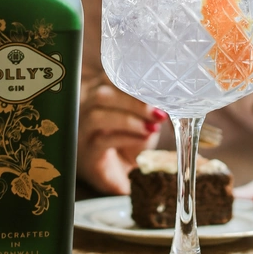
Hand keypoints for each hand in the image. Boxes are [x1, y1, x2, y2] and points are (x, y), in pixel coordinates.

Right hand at [77, 80, 165, 194]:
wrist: (120, 175)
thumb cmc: (131, 142)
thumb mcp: (144, 120)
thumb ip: (150, 107)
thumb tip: (168, 98)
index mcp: (100, 94)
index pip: (109, 77)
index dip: (131, 81)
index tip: (156, 89)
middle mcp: (86, 110)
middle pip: (101, 94)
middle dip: (132, 101)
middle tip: (158, 112)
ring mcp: (83, 132)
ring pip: (97, 116)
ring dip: (129, 120)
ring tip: (152, 128)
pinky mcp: (87, 155)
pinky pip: (102, 141)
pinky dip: (126, 137)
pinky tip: (143, 138)